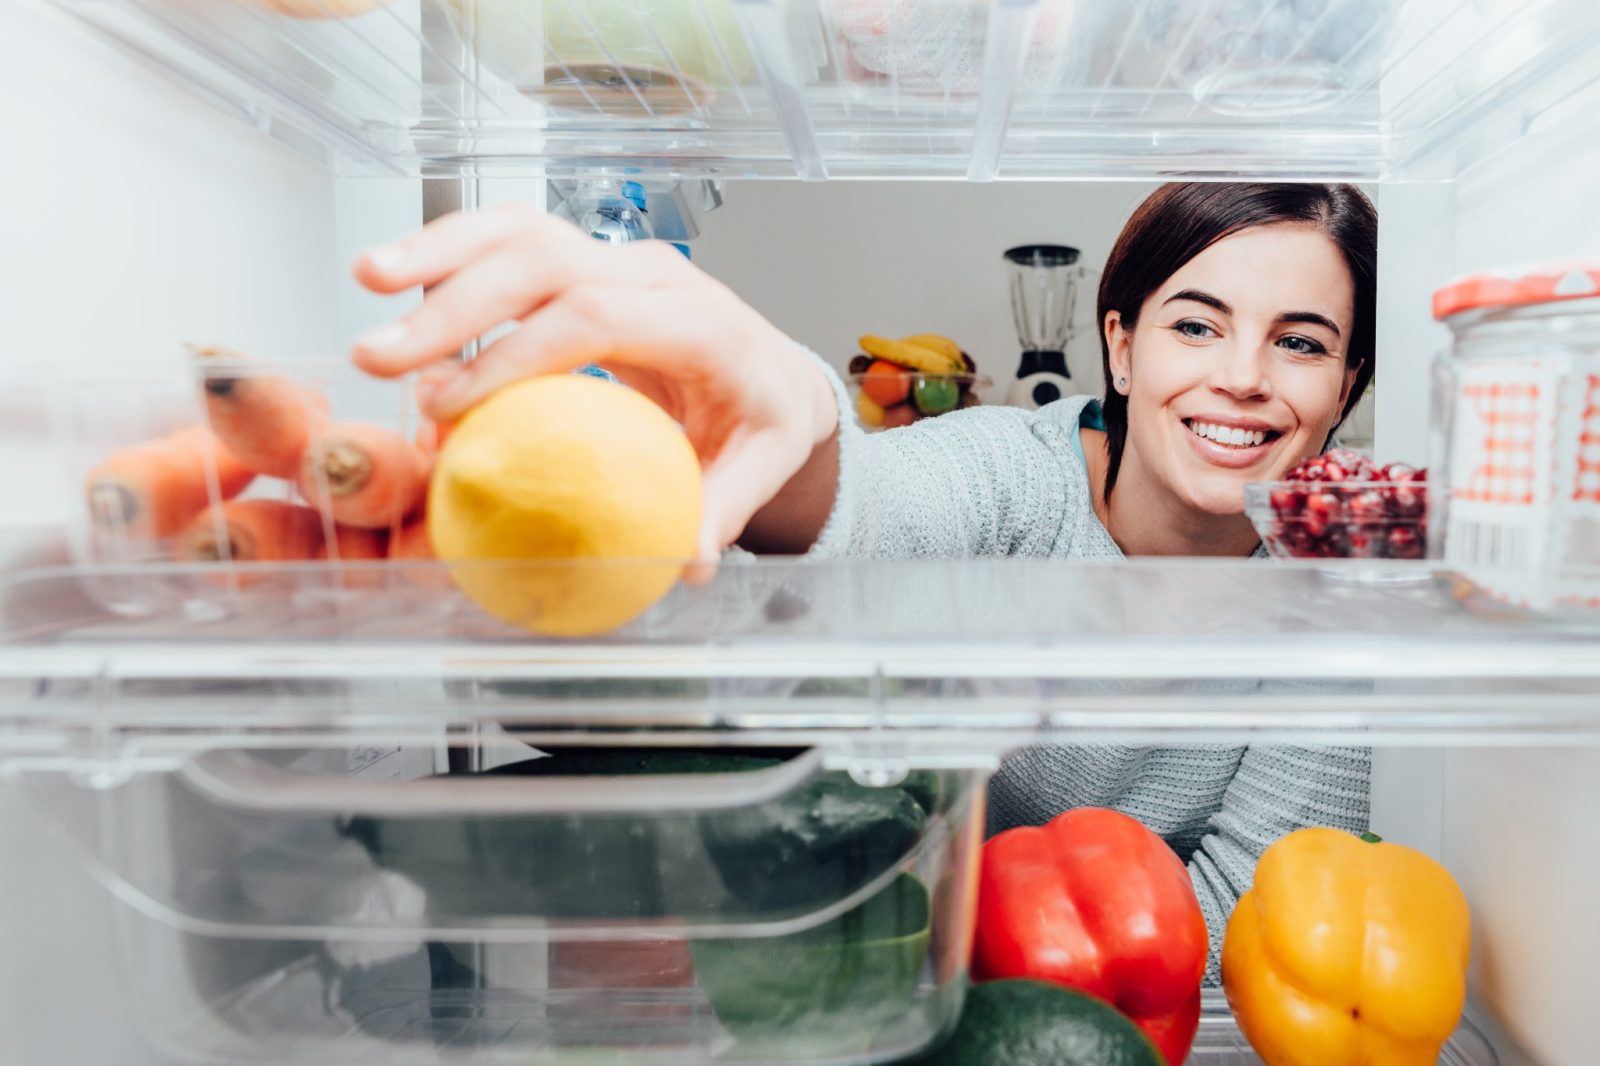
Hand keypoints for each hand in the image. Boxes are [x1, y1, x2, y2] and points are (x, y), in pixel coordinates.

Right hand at [350, 204, 838, 570]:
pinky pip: (513, 239)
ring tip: (368, 280)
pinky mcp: (586, 261)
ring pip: (521, 230)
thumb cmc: (761, 418)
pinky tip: (394, 274)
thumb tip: (687, 561)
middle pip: (546, 261)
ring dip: (439, 251)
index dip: (517, 354)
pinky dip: (451, 249)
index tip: (452, 405)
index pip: (597, 317)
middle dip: (455, 303)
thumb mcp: (761, 465)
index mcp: (701, 322)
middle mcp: (656, 274)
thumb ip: (723, 508)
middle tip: (382, 358)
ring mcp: (617, 259)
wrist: (772, 371)